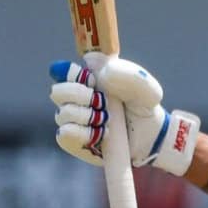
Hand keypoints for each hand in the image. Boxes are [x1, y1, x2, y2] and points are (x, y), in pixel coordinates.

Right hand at [49, 57, 200, 175]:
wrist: (150, 136)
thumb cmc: (144, 106)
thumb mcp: (146, 88)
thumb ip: (127, 73)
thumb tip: (96, 65)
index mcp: (89, 78)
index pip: (66, 71)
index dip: (73, 74)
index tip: (93, 80)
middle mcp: (76, 98)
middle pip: (57, 91)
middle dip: (78, 94)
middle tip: (101, 100)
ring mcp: (73, 120)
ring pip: (63, 114)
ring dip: (86, 116)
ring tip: (107, 119)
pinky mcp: (74, 141)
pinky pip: (64, 135)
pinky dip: (83, 133)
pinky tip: (101, 134)